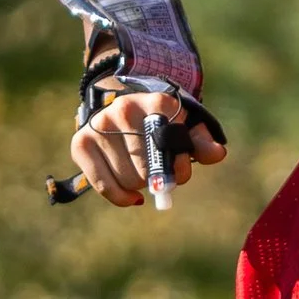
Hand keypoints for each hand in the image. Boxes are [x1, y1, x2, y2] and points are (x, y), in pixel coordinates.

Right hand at [67, 90, 226, 205]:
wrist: (125, 110)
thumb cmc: (163, 125)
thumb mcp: (186, 128)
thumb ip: (202, 142)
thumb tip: (218, 154)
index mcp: (156, 101)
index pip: (172, 141)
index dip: (179, 162)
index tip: (180, 165)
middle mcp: (125, 108)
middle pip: (150, 167)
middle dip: (160, 177)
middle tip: (160, 172)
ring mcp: (100, 124)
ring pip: (129, 178)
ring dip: (141, 185)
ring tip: (142, 171)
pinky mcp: (81, 143)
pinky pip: (104, 186)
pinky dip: (122, 197)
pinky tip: (133, 197)